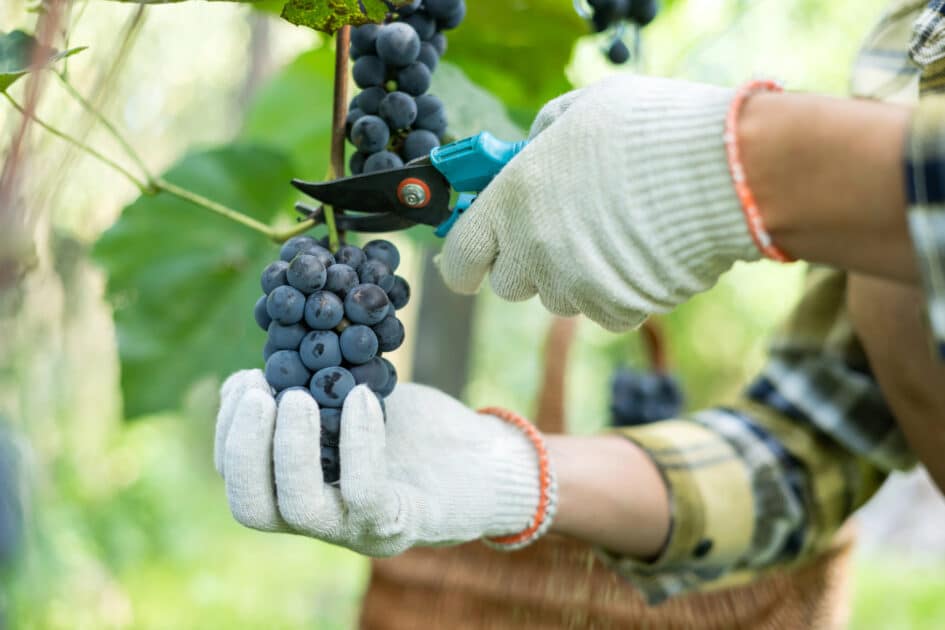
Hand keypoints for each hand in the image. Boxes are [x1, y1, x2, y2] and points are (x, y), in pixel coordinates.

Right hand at [214, 370, 550, 555]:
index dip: (230, 432)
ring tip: (297, 395)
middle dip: (243, 446)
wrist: (486, 460)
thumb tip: (263, 368)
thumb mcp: (352, 402)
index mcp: (302, 492)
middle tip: (260, 390)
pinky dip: (356, 440)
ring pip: (297, 508)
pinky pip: (364, 490)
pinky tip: (363, 397)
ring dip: (288, 445)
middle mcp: (323, 520)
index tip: (246, 380)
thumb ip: (309, 393)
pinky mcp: (403, 523)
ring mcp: (360, 529)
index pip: (242, 482)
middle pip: (252, 508)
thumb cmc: (415, 430)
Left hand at [438, 75, 760, 330]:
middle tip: (561, 230)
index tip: (471, 262)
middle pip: (508, 284)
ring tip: (615, 233)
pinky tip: (641, 254)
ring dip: (573, 275)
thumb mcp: (580, 110)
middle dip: (526, 262)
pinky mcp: (616, 310)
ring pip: (557, 297)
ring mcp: (574, 286)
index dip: (464, 263)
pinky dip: (615, 292)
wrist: (724, 170)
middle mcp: (534, 249)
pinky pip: (601, 310)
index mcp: (512, 199)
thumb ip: (539, 139)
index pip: (460, 258)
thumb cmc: (651, 129)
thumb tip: (527, 155)